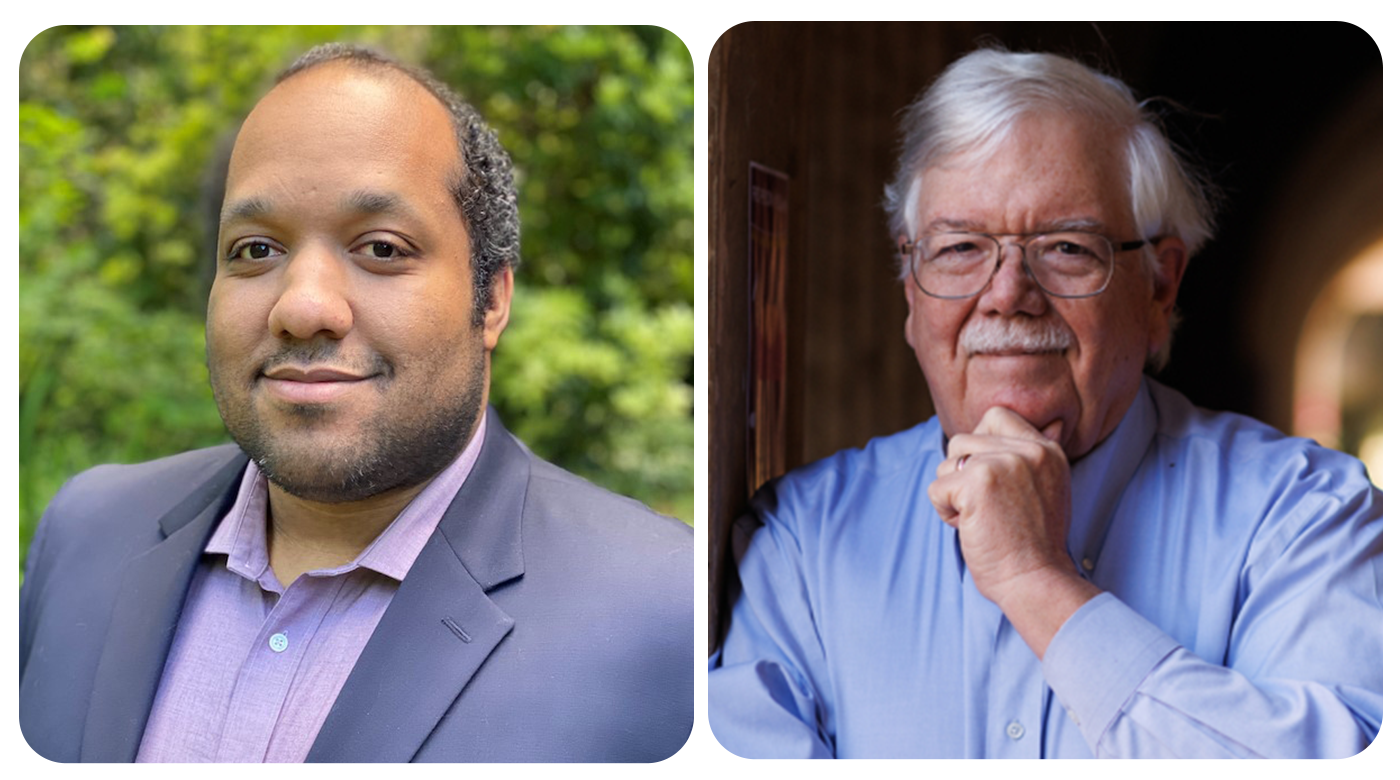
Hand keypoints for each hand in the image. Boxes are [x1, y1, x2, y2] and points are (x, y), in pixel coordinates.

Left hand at [928, 407, 1097, 655]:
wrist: (1036, 581)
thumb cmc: (1032, 545)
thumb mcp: (1045, 488)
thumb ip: (1023, 458)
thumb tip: (986, 426)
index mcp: (1047, 449)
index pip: (997, 416)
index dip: (979, 444)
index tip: (987, 480)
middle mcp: (1028, 450)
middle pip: (962, 440)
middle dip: (961, 474)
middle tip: (984, 507)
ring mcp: (1003, 463)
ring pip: (946, 463)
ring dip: (952, 494)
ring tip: (980, 520)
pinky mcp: (977, 482)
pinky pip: (937, 489)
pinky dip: (945, 513)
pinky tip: (970, 529)